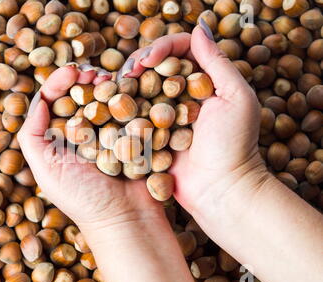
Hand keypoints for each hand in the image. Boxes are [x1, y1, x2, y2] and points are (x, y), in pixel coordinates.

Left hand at [17, 66, 163, 230]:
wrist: (125, 218)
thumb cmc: (82, 198)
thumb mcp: (45, 170)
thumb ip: (32, 136)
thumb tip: (40, 99)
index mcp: (59, 140)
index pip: (54, 101)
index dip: (60, 82)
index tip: (72, 70)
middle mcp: (83, 134)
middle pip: (80, 96)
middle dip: (86, 79)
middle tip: (95, 73)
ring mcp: (110, 134)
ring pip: (106, 100)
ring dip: (108, 85)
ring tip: (112, 80)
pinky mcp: (134, 138)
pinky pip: (130, 112)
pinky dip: (130, 98)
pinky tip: (131, 90)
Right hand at [122, 24, 264, 218]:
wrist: (220, 190)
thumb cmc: (234, 145)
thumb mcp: (236, 97)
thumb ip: (217, 62)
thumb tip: (198, 27)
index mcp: (203, 81)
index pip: (179, 50)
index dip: (161, 47)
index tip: (148, 60)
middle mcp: (182, 94)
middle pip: (156, 66)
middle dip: (138, 63)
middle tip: (128, 72)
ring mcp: (164, 115)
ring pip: (141, 88)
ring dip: (127, 84)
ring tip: (117, 86)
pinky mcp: (151, 135)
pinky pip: (134, 115)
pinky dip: (122, 108)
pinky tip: (111, 105)